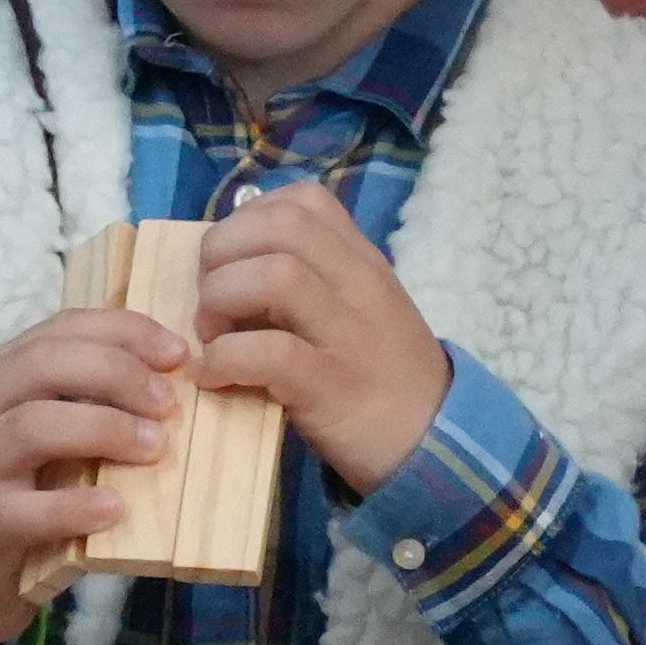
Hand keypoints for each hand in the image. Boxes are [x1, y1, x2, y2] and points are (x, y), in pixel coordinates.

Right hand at [0, 309, 181, 644]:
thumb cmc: (15, 498)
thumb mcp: (43, 440)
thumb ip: (85, 405)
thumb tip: (170, 382)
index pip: (60, 329)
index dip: (124, 332)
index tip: (177, 353)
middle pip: (46, 363)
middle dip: (118, 373)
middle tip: (168, 404)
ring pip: (35, 425)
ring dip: (105, 429)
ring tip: (154, 448)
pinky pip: (26, 509)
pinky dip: (76, 506)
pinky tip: (115, 508)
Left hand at [193, 180, 454, 494]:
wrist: (433, 443)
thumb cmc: (381, 375)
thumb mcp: (360, 307)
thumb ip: (314, 276)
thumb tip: (234, 261)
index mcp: (363, 261)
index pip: (303, 201)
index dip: (247, 220)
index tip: (232, 260)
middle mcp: (359, 286)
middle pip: (281, 226)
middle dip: (223, 253)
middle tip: (212, 299)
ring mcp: (348, 334)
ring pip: (274, 277)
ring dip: (221, 300)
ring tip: (213, 336)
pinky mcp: (330, 387)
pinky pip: (267, 352)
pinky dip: (224, 358)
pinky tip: (214, 375)